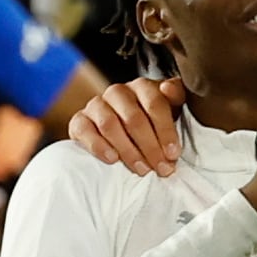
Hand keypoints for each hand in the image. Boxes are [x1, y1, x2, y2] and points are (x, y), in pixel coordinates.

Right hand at [68, 76, 184, 175]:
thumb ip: (177, 97)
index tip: (173, 154)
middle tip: (162, 168)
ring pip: (109, 125)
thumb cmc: (153, 122)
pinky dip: (98, 146)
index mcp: (142, 87)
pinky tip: (112, 159)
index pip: (155, 104)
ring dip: (128, 150)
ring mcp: (96, 105)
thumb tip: (168, 89)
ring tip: (142, 169)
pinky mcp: (79, 121)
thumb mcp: (172, 109)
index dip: (165, 130)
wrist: (123, 132)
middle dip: (150, 147)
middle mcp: (118, 92)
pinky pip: (84, 130)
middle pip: (133, 118)